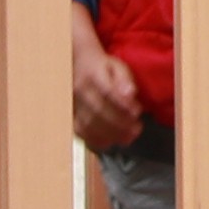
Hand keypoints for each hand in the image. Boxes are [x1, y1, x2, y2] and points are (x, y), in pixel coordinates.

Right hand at [68, 14, 147, 149]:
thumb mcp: (117, 66)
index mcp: (93, 75)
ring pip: (89, 124)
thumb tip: (130, 93)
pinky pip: (81, 132)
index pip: (107, 92)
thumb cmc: (102, 67)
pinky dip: (95, 140)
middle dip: (119, 123)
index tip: (137, 112)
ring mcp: (74, 106)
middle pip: (98, 111)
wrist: (78, 65)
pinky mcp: (71, 116)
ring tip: (127, 138)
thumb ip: (125, 79)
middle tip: (136, 130)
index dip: (122, 105)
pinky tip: (109, 143)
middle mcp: (80, 91)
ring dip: (110, 134)